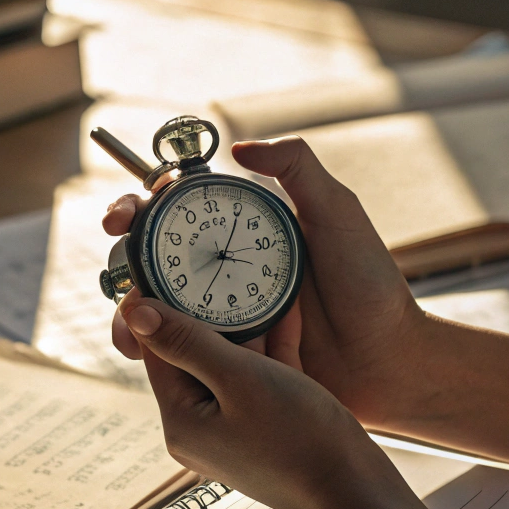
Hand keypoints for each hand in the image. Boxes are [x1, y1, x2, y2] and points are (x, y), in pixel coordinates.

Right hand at [102, 137, 428, 429]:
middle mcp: (225, 267)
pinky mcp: (224, 355)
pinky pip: (176, 348)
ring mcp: (221, 313)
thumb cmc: (370, 285)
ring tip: (128, 320)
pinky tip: (143, 352)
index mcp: (244, 228)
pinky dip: (151, 347)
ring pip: (154, 304)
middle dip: (123, 256)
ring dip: (128, 308)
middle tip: (120, 266)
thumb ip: (299, 169)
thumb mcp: (340, 214)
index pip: (179, 207)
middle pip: (153, 254)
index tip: (131, 210)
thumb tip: (240, 147)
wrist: (388, 361)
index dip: (144, 203)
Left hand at [118, 290, 416, 508]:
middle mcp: (200, 428)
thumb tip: (136, 312)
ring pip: (229, 363)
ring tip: (252, 275)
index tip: (170, 264)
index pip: (155, 351)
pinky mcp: (267, 427)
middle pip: (191, 355)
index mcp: (181, 420)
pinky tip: (287, 305)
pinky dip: (271, 345)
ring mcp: (235, 428)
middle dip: (205, 310)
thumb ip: (189, 342)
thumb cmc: (300, 439)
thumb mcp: (241, 379)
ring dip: (243, 323)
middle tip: (215, 262)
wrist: (358, 493)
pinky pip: (260, 377)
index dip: (160, 305)